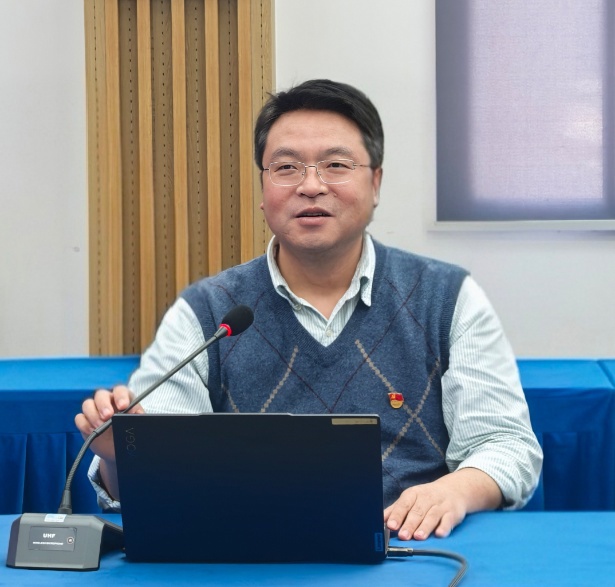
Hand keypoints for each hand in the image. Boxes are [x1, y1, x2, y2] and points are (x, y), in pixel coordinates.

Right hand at [74, 385, 143, 462]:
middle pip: (101, 394)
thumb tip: (140, 415)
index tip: (123, 406)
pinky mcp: (85, 421)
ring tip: (100, 427)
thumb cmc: (130, 433)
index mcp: (122, 398)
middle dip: (103, 405)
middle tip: (107, 416)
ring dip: (93, 415)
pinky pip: (79, 418)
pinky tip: (92, 431)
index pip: (120, 390)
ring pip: (87, 404)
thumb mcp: (137, 425)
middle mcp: (108, 402)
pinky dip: (84, 424)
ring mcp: (95, 411)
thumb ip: (138, 417)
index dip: (121, 396)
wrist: (118, 451)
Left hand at [383, 468, 502, 539]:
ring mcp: (441, 505)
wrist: (454, 490)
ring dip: (425, 527)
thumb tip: (380, 520)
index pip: (404, 504)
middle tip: (403, 535)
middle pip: (417, 512)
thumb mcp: (411, 499)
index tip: (391, 525)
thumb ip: (396, 510)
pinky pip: (448, 520)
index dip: (397, 515)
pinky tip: (439, 534)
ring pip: (432, 516)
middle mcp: (427, 498)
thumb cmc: (427, 497)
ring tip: (418, 537)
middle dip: (409, 524)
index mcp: (414, 494)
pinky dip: (444, 527)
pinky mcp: (453, 513)